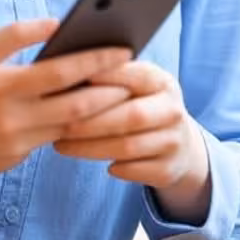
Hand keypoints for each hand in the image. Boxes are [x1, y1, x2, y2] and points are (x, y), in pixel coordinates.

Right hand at [0, 18, 132, 194]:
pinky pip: (51, 138)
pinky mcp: (15, 160)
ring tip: (120, 90)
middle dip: (111, 90)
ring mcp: (15, 144)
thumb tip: (53, 22)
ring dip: (98, 110)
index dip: (96, 61)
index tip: (123, 51)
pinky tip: (87, 109)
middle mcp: (11, 119)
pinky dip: (72, 124)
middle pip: (76, 105)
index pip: (60, 73)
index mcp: (0, 86)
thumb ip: (11, 36)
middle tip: (135, 75)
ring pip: (70, 126)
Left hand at [53, 61, 211, 224]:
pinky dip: (112, 166)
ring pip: (128, 147)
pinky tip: (88, 159)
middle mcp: (172, 110)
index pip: (134, 76)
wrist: (180, 143)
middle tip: (59, 123)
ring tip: (60, 144)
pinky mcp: (169, 170)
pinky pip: (135, 171)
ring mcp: (174, 142)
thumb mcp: (136, 85)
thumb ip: (111, 76)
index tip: (73, 77)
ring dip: (90, 147)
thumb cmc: (141, 104)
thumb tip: (67, 68)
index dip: (106, 77)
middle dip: (91, 121)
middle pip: (130, 116)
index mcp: (161, 81)